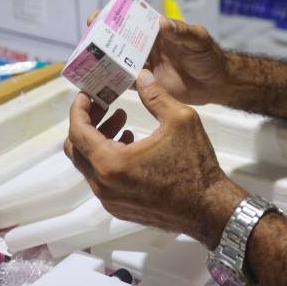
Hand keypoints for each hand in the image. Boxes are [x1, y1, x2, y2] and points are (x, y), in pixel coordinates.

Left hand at [64, 69, 245, 246]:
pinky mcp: (120, 208)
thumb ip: (155, 96)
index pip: (78, 132)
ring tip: (122, 120)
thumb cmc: (196, 164)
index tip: (88, 94)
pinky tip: (131, 143)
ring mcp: (110, 200)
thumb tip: (141, 76)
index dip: (79, 109)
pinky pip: (102, 179)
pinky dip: (107, 158)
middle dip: (87, 122)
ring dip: (98, 139)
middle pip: (76, 149)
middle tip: (104, 105)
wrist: (210, 209)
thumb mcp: (180, 120)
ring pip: (89, 164)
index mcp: (112, 163)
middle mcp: (104, 185)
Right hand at [87, 10, 229, 104]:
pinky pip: (125, 82)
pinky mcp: (147, 85)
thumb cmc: (209, 55)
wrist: (216, 82)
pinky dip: (113, 83)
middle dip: (100, 40)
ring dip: (103, 62)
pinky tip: (99, 86)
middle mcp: (147, 47)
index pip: (131, 20)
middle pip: (118, 41)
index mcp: (156, 31)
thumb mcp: (199, 39)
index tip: (96, 18)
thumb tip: (162, 22)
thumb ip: (183, 31)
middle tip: (86, 44)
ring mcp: (145, 66)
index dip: (112, 17)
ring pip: (118, 61)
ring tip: (86, 65)